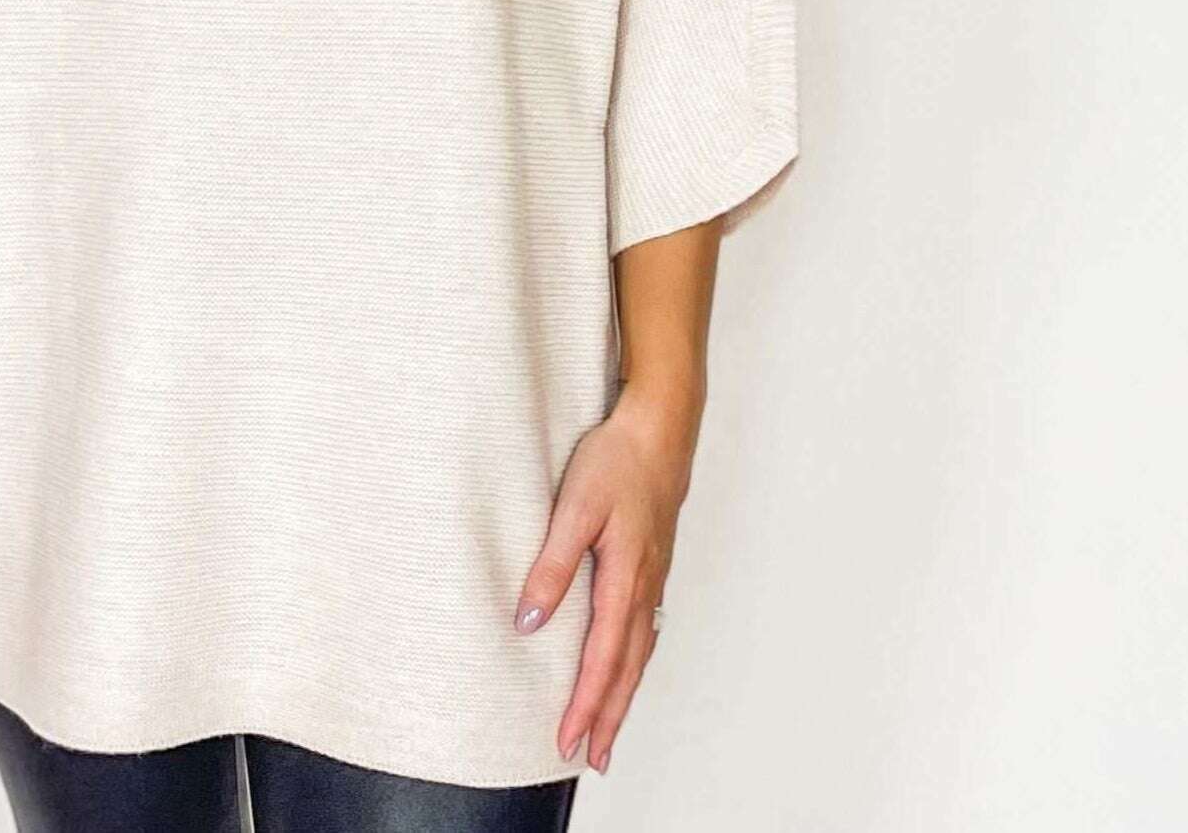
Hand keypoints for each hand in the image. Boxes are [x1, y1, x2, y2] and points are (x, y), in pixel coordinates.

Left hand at [513, 388, 694, 772]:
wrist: (659, 428)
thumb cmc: (616, 462)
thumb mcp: (574, 509)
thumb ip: (552, 565)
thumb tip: (528, 620)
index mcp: (624, 580)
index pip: (601, 659)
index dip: (584, 704)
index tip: (568, 740)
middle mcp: (644, 588)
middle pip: (627, 669)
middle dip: (607, 717)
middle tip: (592, 759)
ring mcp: (653, 578)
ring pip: (640, 652)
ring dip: (622, 695)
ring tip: (608, 730)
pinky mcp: (652, 565)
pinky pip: (645, 629)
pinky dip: (634, 662)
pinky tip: (627, 667)